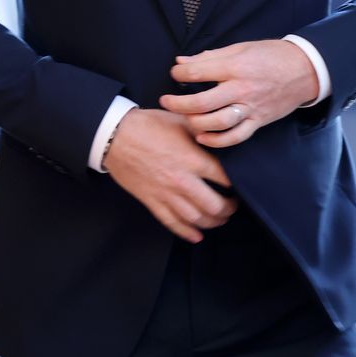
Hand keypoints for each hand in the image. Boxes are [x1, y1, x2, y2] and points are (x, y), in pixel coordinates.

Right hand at [103, 109, 236, 243]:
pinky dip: (187, 232)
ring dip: (212, 222)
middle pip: (214, 206)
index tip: (240, 185)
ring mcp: (166, 194)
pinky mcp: (152, 202)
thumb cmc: (148, 125)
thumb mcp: (180, 121)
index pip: (225, 179)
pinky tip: (197, 235)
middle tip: (232, 205)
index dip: (237, 184)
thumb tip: (220, 135)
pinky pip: (173, 223)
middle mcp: (182, 180)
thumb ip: (202, 131)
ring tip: (219, 218)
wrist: (115, 136)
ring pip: (196, 219)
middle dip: (228, 209)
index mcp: (192, 159)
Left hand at [160, 40, 318, 147]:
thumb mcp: (240, 48)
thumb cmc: (271, 55)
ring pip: (216, 123)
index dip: (179, 74)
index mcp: (235, 66)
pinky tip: (202, 137)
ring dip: (194, 122)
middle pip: (202, 102)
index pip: (198, 73)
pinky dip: (216, 141)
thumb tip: (182, 62)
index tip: (174, 74)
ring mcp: (250, 108)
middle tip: (165, 101)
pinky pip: (235, 137)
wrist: (304, 70)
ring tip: (184, 117)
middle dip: (178, 103)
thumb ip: (210, 56)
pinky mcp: (258, 121)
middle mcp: (241, 89)